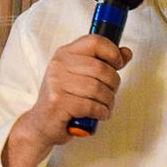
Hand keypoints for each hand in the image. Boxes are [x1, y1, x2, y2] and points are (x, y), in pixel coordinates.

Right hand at [2, 35, 132, 166]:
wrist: (41, 124)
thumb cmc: (64, 99)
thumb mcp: (81, 76)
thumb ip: (104, 63)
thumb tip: (126, 52)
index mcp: (65, 53)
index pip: (95, 41)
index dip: (112, 52)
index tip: (118, 64)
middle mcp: (59, 65)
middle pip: (101, 68)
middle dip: (113, 84)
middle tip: (111, 93)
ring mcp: (56, 84)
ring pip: (98, 88)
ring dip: (108, 101)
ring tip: (105, 106)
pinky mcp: (58, 103)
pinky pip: (91, 105)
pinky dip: (101, 112)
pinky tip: (99, 114)